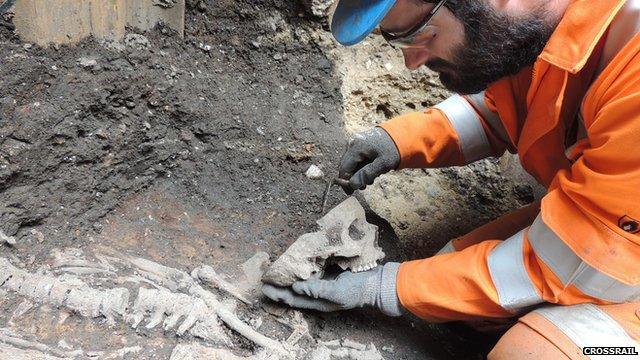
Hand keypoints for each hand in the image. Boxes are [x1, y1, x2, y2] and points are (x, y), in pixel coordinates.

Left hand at [261, 263, 402, 316]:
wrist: (375, 282)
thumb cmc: (356, 290)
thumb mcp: (337, 292)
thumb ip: (316, 290)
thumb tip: (295, 288)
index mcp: (317, 302)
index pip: (291, 300)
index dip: (277, 294)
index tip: (263, 286)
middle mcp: (316, 294)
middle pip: (292, 292)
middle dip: (277, 286)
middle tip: (263, 277)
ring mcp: (321, 283)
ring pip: (298, 281)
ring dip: (286, 276)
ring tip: (274, 269)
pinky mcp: (327, 274)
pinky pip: (309, 271)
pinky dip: (299, 267)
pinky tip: (293, 261)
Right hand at [338, 127, 399, 193]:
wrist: (401, 135)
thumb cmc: (393, 149)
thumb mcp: (383, 164)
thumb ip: (367, 174)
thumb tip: (352, 185)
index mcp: (356, 147)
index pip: (344, 168)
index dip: (346, 182)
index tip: (351, 192)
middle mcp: (352, 143)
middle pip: (346, 166)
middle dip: (353, 178)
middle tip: (364, 186)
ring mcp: (355, 142)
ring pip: (351, 163)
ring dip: (357, 173)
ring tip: (371, 179)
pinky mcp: (359, 144)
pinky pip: (355, 158)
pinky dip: (361, 166)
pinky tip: (370, 170)